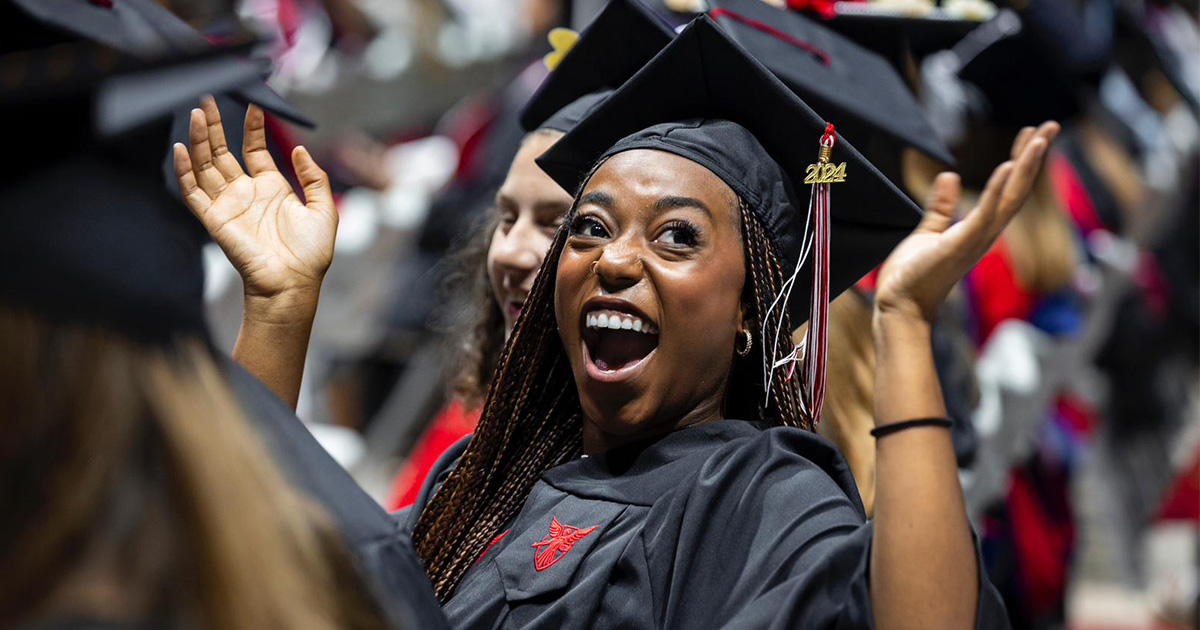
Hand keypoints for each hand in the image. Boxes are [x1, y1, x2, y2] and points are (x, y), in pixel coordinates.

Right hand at [173, 97, 336, 314]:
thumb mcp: (324, 209)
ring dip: (199, 140)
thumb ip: (315, 178)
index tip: (254, 103)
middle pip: (223, 152)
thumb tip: (302, 150)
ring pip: (206, 165)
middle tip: (206, 98)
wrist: (293, 283)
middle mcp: (247, 192)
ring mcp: (229, 204)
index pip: (255, 149)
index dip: (252, 127)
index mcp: (272, 188)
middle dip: (215, 125)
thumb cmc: (311, 253)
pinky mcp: (214, 219)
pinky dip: (184, 171)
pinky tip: (181, 148)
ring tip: (194, 112)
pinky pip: (193, 192)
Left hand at [874, 121, 1060, 324]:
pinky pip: (984, 213)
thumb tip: (949, 176)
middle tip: (1051, 125)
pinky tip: (1007, 166)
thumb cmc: (915, 275)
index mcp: (979, 229)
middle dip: (1035, 157)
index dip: (1022, 161)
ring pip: (1009, 198)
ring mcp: (977, 239)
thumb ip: (942, 206)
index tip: (1033, 135)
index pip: (1007, 189)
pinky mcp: (962, 244)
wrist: (900, 305)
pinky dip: (996, 190)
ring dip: (1026, 168)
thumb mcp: (928, 231)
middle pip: (1018, 189)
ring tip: (1039, 139)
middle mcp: (986, 233)